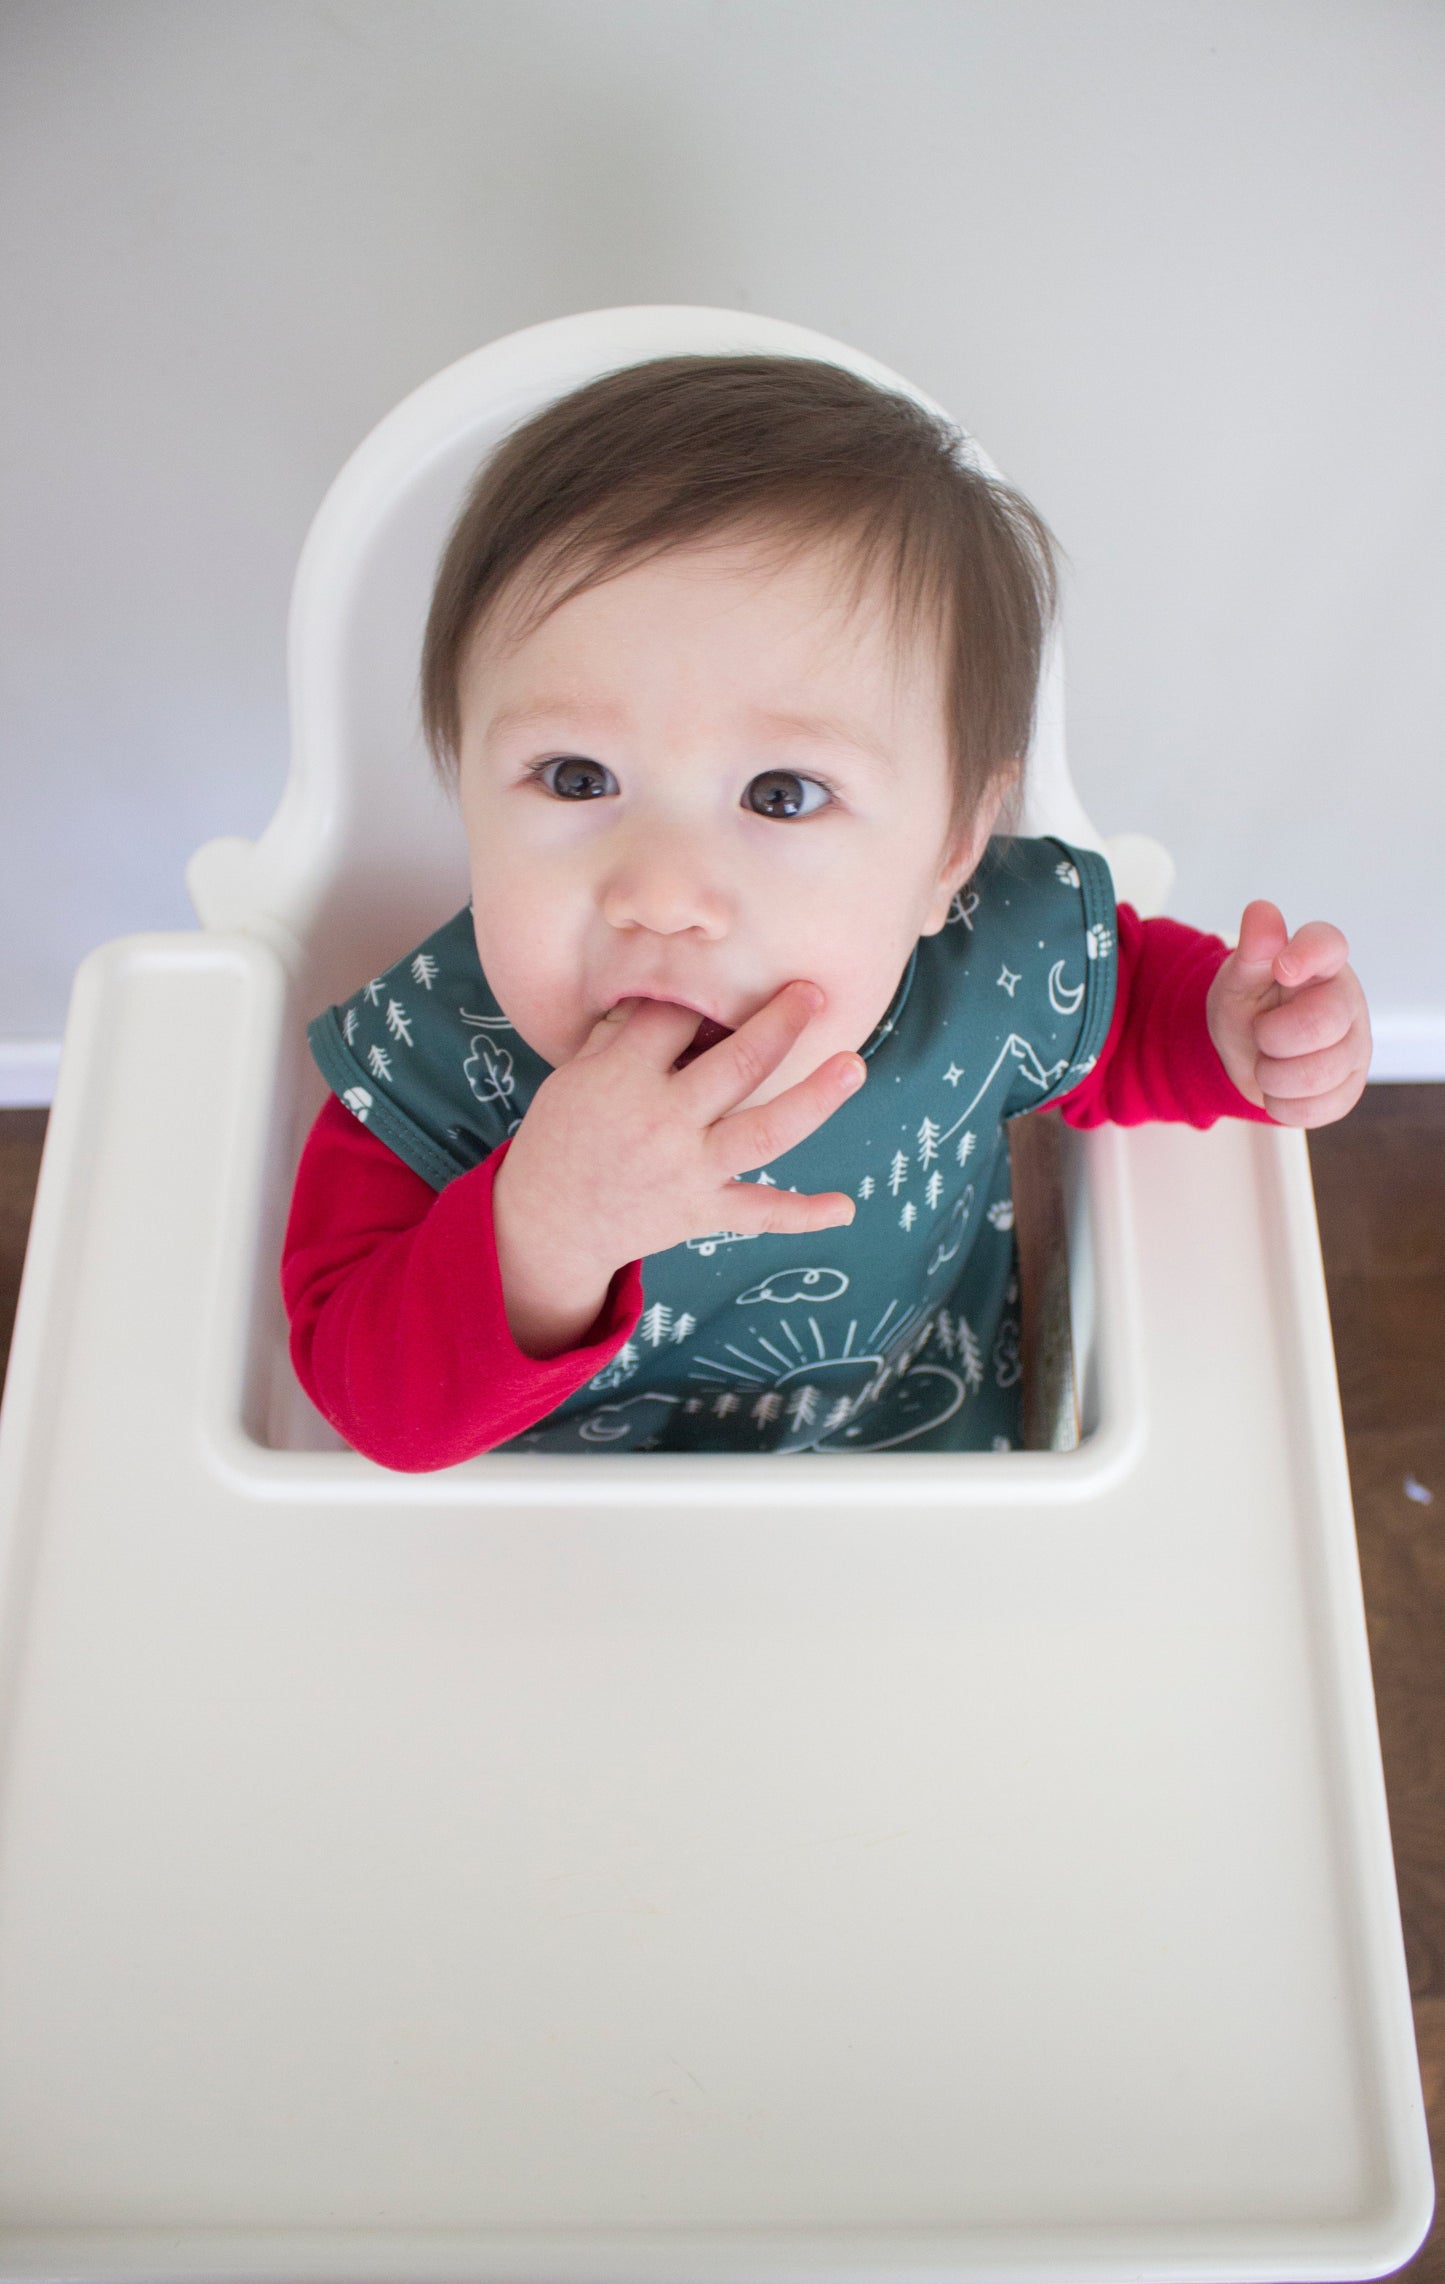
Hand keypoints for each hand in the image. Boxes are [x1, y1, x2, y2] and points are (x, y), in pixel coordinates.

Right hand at [490, 981, 864, 1353]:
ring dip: (815, 1097)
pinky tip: (845, 1208)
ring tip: (854, 1065)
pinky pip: (760, 1213)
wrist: (549, 1223)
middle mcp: (665, 1121)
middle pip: (739, 1062)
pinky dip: (804, 1215)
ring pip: (766, 1130)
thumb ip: (621, 1036)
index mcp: (623, 1078)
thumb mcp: (573, 1076)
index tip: (705, 996)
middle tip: (814, 992)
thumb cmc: (561, 1139)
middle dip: (781, 1023)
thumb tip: (668, 996)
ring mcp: (690, 1169)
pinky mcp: (703, 1211)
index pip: (676, 1020)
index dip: (694, 1002)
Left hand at [1206, 901, 1370, 1127]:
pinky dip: (1281, 1104)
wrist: (1245, 1057)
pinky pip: (1314, 1109)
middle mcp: (1347, 1001)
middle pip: (1321, 1023)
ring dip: (1271, 1074)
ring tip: (1267, 1060)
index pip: (1329, 946)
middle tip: (1261, 1033)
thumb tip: (1262, 912)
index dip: (1308, 955)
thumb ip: (1252, 951)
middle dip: (1272, 1036)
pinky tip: (1279, 1086)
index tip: (1282, 969)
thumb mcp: (1238, 979)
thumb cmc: (1249, 1008)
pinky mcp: (1349, 1089)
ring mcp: (1355, 1047)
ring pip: (1317, 1074)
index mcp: (1320, 963)